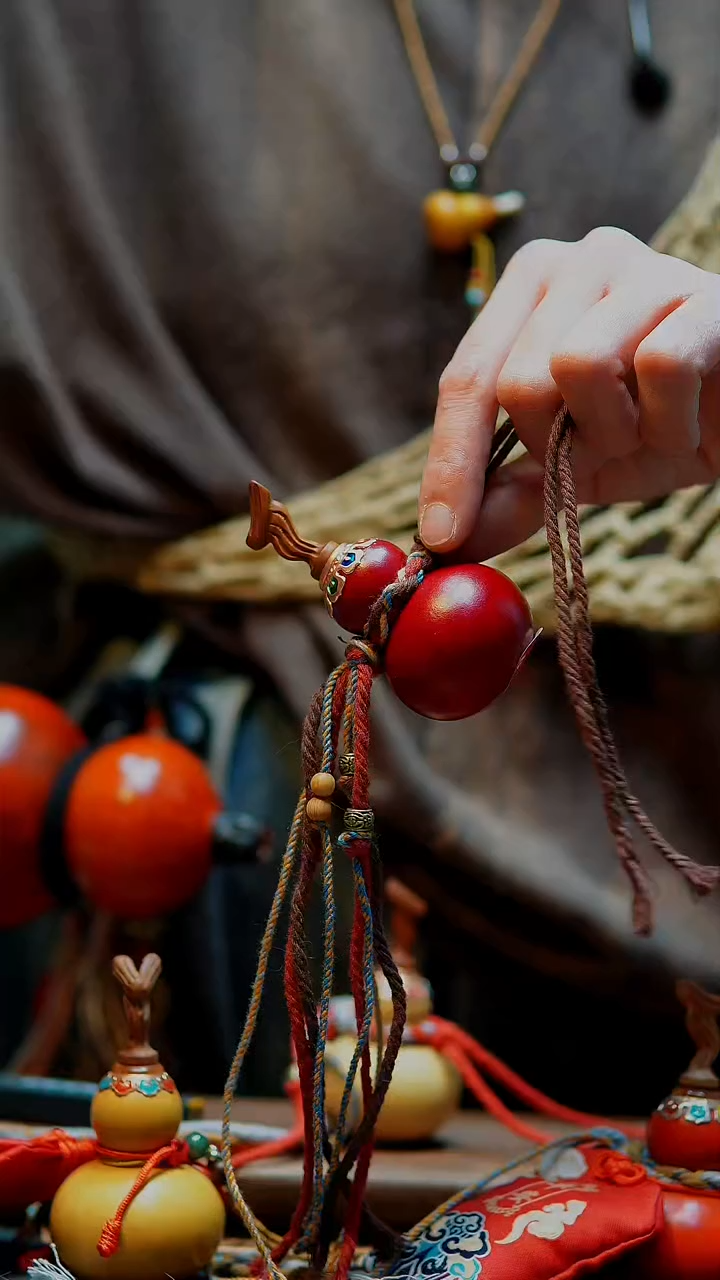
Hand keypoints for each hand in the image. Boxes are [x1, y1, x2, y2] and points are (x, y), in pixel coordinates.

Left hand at [418, 227, 719, 558]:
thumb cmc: (657, 425)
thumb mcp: (573, 466)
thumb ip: (510, 494)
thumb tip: (446, 543)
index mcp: (530, 288)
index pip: (465, 379)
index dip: (451, 464)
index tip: (441, 536)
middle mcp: (579, 260)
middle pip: (519, 380)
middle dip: (559, 445)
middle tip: (607, 448)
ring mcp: (644, 267)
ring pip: (581, 366)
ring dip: (616, 431)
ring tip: (651, 429)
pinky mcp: (707, 294)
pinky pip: (663, 365)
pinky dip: (672, 420)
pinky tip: (692, 418)